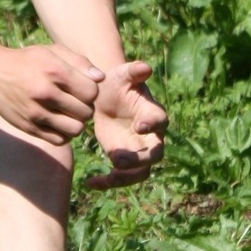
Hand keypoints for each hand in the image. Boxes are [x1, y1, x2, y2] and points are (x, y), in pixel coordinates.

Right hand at [0, 42, 102, 143]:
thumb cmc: (27, 61)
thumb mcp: (52, 52)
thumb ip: (80, 62)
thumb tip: (101, 79)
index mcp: (54, 71)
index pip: (91, 92)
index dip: (91, 90)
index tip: (81, 87)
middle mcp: (45, 93)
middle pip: (86, 112)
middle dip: (85, 107)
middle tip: (75, 101)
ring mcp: (36, 113)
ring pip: (75, 129)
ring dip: (77, 122)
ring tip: (69, 113)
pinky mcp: (29, 127)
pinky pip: (59, 139)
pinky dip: (64, 133)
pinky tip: (58, 121)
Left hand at [86, 61, 166, 189]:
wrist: (103, 97)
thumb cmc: (116, 83)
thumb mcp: (122, 75)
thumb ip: (133, 72)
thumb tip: (146, 67)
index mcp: (152, 113)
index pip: (160, 121)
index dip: (152, 124)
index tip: (139, 126)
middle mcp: (150, 136)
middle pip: (155, 154)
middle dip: (141, 160)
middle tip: (119, 159)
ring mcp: (137, 150)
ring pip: (141, 172)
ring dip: (126, 177)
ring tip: (107, 176)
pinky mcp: (122, 160)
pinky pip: (121, 177)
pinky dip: (108, 183)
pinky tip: (90, 183)